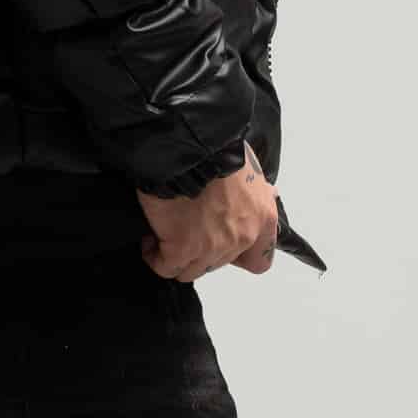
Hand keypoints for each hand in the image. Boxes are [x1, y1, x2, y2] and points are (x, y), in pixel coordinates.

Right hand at [135, 141, 278, 282]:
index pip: (258, 261)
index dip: (238, 256)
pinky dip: (154, 256)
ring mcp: (211, 247)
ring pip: (191, 270)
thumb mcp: (250, 167)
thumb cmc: (217, 149)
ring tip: (164, 235)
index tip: (223, 244)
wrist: (188, 146)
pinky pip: (165, 267)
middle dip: (200, 250)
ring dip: (177, 257)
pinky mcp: (181, 248)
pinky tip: (150, 240)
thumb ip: (257, 189)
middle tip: (185, 229)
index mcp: (261, 218)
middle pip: (217, 264)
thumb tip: (268, 192)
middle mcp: (241, 237)